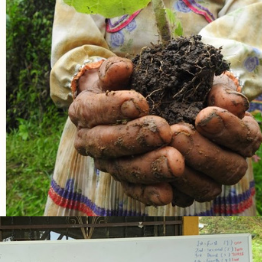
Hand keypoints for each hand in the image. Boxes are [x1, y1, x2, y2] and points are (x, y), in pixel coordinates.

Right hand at [70, 58, 174, 204]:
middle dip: (135, 138)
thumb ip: (116, 69)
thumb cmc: (126, 86)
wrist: (128, 108)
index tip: (140, 102)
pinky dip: (150, 194)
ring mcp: (108, 163)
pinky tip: (169, 194)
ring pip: (123, 170)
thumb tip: (121, 67)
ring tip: (176, 162)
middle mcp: (90, 141)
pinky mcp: (126, 181)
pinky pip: (135, 191)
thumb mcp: (119, 72)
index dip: (113, 107)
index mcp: (85, 111)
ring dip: (149, 168)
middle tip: (165, 131)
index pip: (92, 110)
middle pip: (106, 143)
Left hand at [165, 76, 257, 202]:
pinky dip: (164, 190)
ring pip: (208, 189)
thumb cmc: (188, 93)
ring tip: (163, 148)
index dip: (229, 129)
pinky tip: (151, 173)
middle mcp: (230, 164)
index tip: (203, 116)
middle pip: (231, 170)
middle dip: (204, 152)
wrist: (158, 103)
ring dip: (186, 173)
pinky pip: (178, 200)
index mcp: (242, 137)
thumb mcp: (205, 84)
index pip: (248, 139)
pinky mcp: (182, 194)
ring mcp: (208, 182)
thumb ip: (221, 91)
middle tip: (177, 132)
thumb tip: (233, 104)